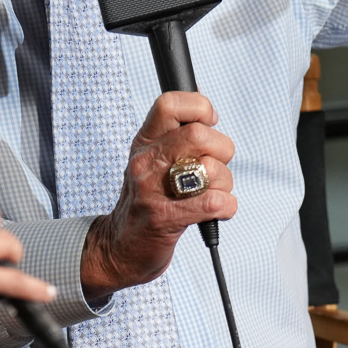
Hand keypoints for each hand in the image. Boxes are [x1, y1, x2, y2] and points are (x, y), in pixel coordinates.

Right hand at [80, 93, 236, 300]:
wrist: (120, 247)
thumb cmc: (145, 201)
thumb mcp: (150, 159)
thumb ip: (175, 133)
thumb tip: (202, 101)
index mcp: (144, 142)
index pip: (170, 103)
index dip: (200, 108)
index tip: (209, 124)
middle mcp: (145, 162)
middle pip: (198, 135)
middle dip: (222, 150)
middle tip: (214, 165)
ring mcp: (153, 190)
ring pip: (212, 170)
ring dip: (224, 184)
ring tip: (210, 193)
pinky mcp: (166, 219)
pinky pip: (215, 202)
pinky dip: (226, 207)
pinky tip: (215, 210)